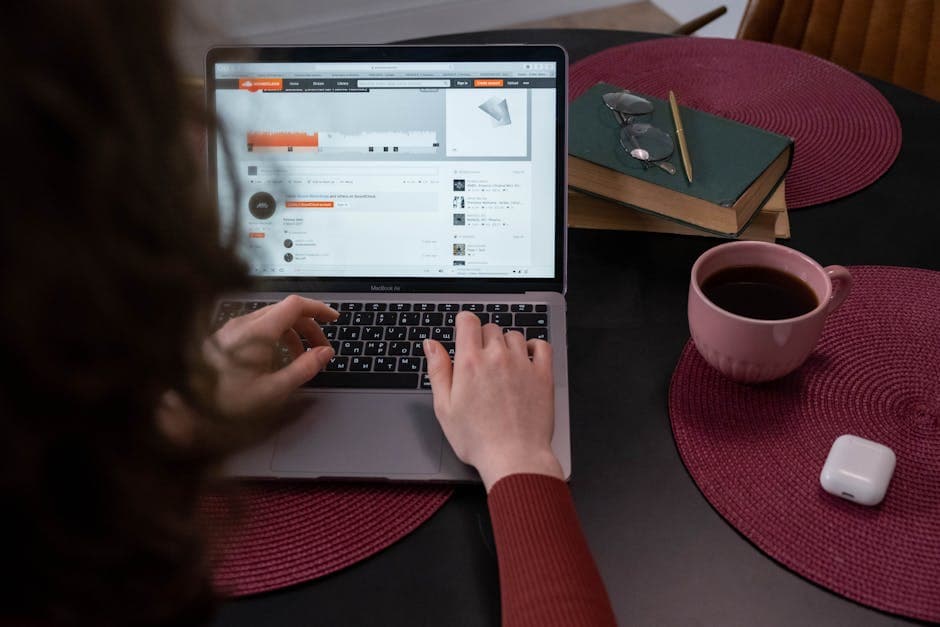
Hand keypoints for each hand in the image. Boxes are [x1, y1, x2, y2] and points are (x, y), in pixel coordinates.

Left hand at [204, 295, 336, 416]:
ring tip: (301, 357)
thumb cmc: (225, 401)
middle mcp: (244, 324)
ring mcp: (233, 328)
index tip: (333, 318)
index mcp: (258, 332)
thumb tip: (324, 353)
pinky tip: (277, 358)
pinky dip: (276, 336)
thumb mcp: (273, 390)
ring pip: (272, 318)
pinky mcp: (226, 336)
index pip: (296, 305)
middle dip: (309, 326)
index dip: (319, 309)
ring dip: (293, 333)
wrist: (185, 406)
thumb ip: (303, 369)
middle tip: (321, 348)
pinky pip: (258, 327)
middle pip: (286, 310)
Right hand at [424, 311, 562, 490]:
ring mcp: (523, 364)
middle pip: (490, 328)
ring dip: (506, 344)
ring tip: (501, 365)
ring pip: (514, 335)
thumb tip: (431, 344)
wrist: (514, 457)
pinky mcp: (543, 374)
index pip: (468, 321)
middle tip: (479, 362)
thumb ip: (438, 370)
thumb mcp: (444, 407)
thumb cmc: (477, 439)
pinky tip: (526, 358)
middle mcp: (497, 357)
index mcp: (470, 362)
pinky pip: (541, 345)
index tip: (463, 331)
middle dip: (482, 339)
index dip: (463, 323)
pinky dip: (533, 346)